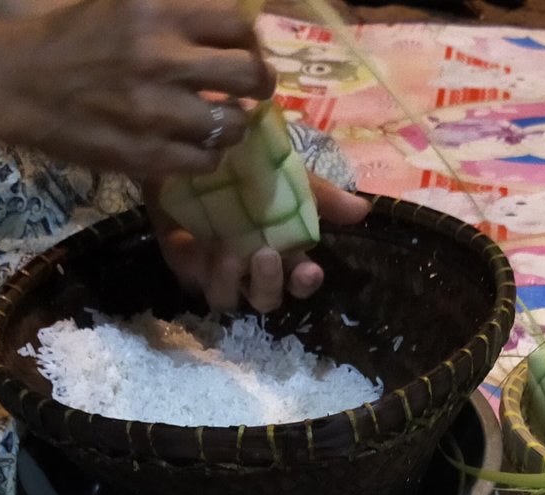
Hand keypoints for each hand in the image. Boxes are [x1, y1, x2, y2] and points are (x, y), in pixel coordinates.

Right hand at [0, 0, 274, 176]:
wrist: (14, 81)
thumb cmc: (71, 38)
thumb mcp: (124, 4)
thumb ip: (177, 12)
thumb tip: (234, 26)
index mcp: (157, 11)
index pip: (239, 25)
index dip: (252, 43)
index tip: (247, 52)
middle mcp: (161, 57)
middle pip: (250, 75)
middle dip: (259, 85)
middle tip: (251, 92)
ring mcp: (154, 111)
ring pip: (233, 126)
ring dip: (233, 126)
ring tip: (219, 122)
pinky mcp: (145, 154)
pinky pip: (205, 162)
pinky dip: (208, 156)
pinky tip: (194, 146)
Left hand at [155, 176, 372, 312]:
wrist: (199, 144)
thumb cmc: (247, 165)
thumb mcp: (288, 175)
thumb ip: (321, 195)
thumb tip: (362, 210)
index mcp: (281, 253)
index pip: (299, 284)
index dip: (305, 285)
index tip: (310, 270)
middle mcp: (249, 268)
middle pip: (264, 300)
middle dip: (267, 284)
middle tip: (265, 254)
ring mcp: (214, 268)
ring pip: (224, 299)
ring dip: (229, 281)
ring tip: (228, 252)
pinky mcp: (181, 259)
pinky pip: (187, 275)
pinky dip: (193, 262)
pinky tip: (194, 242)